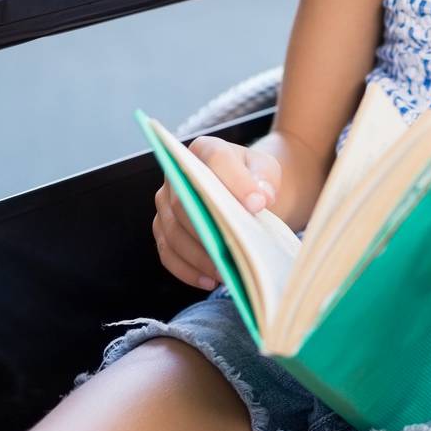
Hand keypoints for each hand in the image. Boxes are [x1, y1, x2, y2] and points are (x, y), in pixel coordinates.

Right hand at [152, 136, 283, 290]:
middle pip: (184, 202)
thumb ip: (265, 179)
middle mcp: (176, 173)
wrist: (245, 194)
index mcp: (205, 149)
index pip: (216, 161)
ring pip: (173, 231)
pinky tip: (209, 280)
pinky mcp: (163, 227)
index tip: (257, 206)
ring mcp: (165, 202)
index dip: (235, 183)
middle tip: (235, 252)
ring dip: (198, 256)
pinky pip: (167, 251)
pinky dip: (187, 269)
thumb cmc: (255, 180)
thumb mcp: (267, 171)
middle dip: (209, 230)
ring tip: (224, 272)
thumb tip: (261, 198)